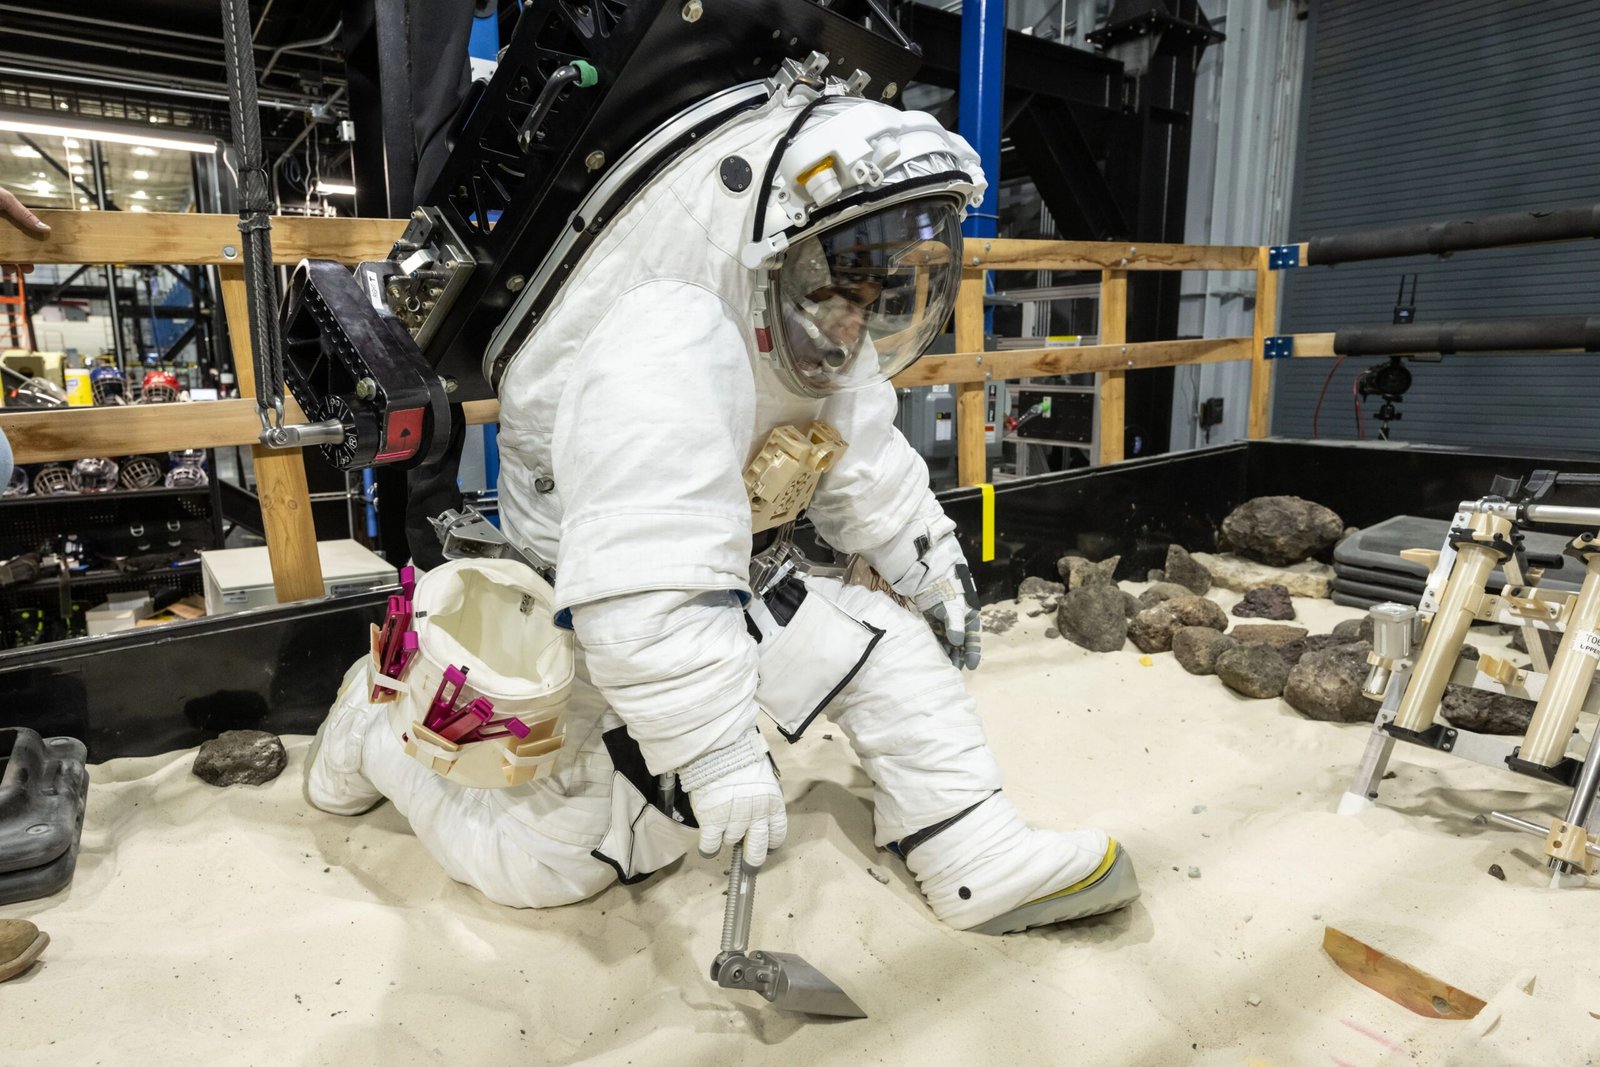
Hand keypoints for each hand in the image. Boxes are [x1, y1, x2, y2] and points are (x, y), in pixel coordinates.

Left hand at [1, 187, 49, 273]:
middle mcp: (0, 231)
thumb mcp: (5, 199)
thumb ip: (24, 214)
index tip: (41, 253)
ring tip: (14, 270)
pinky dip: (0, 261)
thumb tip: (45, 228)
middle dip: (22, 260)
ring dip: (10, 265)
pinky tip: (5, 266)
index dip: (32, 244)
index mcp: (6, 219)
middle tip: (29, 268)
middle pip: (13, 248)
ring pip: (2, 255)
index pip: (23, 234)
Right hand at [679, 733, 786, 866]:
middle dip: (753, 859)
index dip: (771, 844)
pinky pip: (711, 845)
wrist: (718, 746)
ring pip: (730, 841)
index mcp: (773, 803)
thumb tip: (756, 821)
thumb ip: (762, 800)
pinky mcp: (712, 820)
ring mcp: (734, 819)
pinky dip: (708, 848)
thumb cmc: (740, 758)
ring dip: (726, 836)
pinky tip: (707, 845)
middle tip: (748, 865)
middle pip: (758, 849)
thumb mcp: (763, 778)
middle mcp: (757, 815)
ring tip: (720, 822)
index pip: (777, 834)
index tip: (766, 848)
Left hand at [892, 532, 982, 670]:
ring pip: (949, 639)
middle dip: (959, 655)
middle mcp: (959, 617)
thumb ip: (955, 625)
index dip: (974, 651)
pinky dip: (938, 644)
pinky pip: (937, 634)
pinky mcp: (933, 616)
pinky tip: (935, 653)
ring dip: (948, 651)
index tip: (972, 666)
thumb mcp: (953, 606)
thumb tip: (957, 643)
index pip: (973, 637)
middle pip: (961, 640)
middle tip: (954, 669)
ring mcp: (946, 617)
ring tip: (944, 665)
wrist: (929, 570)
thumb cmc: (946, 586)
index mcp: (969, 613)